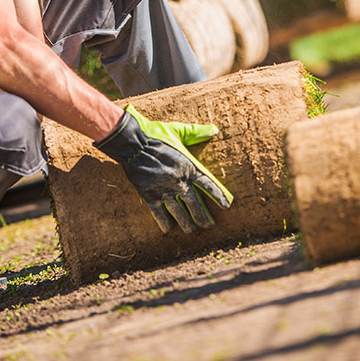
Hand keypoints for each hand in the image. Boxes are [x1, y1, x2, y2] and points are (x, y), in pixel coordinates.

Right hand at [95, 104, 232, 233]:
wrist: (132, 144)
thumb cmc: (155, 135)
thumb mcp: (177, 131)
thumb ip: (196, 133)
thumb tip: (214, 129)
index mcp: (188, 167)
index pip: (208, 185)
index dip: (218, 196)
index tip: (226, 206)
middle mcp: (179, 182)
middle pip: (195, 205)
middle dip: (203, 218)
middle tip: (208, 226)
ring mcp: (164, 191)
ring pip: (180, 214)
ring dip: (187, 225)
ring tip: (191, 231)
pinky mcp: (149, 196)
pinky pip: (159, 215)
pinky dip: (164, 223)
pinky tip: (168, 229)